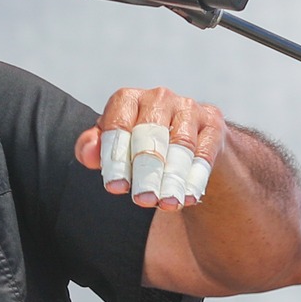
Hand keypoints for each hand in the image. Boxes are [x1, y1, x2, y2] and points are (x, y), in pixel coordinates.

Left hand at [74, 87, 229, 210]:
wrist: (184, 137)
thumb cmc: (137, 143)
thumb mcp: (112, 144)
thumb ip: (93, 148)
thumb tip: (88, 153)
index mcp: (128, 99)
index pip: (118, 125)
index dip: (116, 158)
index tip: (116, 187)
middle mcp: (158, 97)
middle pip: (150, 136)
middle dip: (146, 171)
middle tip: (142, 199)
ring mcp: (188, 108)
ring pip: (181, 145)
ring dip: (173, 177)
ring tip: (167, 204)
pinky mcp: (212, 123)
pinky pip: (205, 151)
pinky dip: (196, 176)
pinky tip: (189, 198)